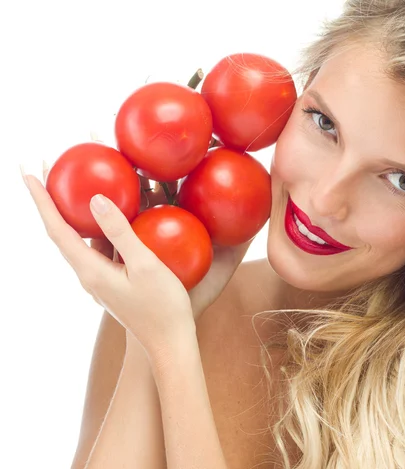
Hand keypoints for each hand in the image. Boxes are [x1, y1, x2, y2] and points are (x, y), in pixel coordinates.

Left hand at [22, 165, 246, 355]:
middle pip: (62, 231)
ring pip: (81, 238)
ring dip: (74, 212)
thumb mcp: (145, 266)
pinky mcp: (115, 279)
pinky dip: (98, 225)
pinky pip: (100, 245)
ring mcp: (101, 277)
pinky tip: (113, 215)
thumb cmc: (163, 306)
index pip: (57, 228)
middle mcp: (89, 273)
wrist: (170, 342)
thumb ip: (121, 233)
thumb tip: (96, 198)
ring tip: (76, 185)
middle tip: (50, 169)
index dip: (41, 199)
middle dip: (52, 200)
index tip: (28, 171)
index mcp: (90, 270)